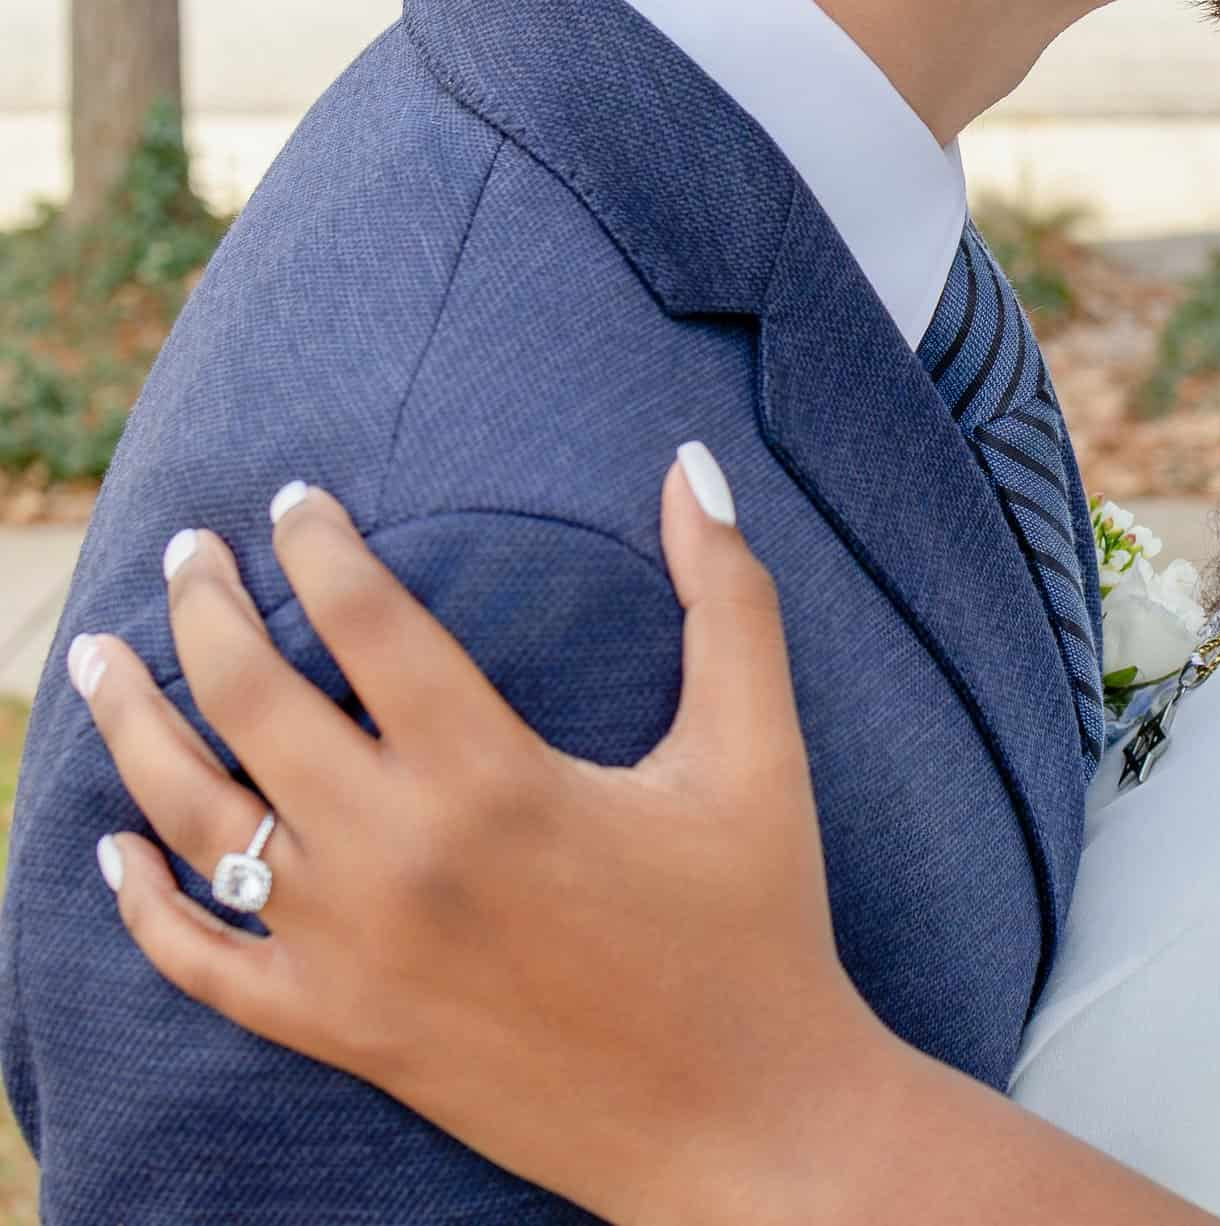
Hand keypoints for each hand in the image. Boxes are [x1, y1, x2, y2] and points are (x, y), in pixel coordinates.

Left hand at [65, 449, 886, 1224]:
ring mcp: (353, 951)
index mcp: (494, 774)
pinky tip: (112, 847)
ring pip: (198, 817)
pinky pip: (203, 961)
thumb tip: (691, 464)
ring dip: (136, 727)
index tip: (295, 498)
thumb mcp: (754, 746)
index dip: (320, 544)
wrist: (738, 1116)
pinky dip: (143, 903)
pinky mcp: (341, 1029)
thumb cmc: (754, 920)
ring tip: (103, 658)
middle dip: (207, 608)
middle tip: (191, 549)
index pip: (367, 621)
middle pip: (253, 700)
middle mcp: (400, 855)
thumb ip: (728, 595)